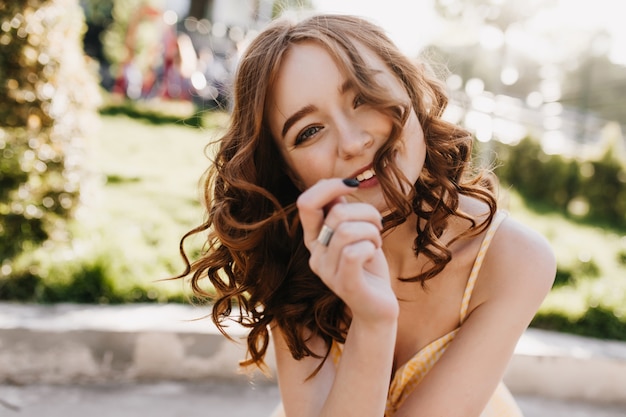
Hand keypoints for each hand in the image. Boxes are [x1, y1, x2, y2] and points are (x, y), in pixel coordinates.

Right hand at [297, 178, 398, 323]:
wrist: (378, 308)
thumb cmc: (368, 266)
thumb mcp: (355, 232)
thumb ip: (342, 212)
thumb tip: (338, 186)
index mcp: (314, 239)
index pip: (306, 203)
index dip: (329, 187)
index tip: (352, 186)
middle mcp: (315, 255)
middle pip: (336, 215)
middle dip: (366, 213)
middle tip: (378, 226)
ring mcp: (327, 272)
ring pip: (348, 231)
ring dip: (372, 231)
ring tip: (376, 242)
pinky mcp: (345, 285)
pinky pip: (354, 253)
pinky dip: (371, 247)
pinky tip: (374, 254)